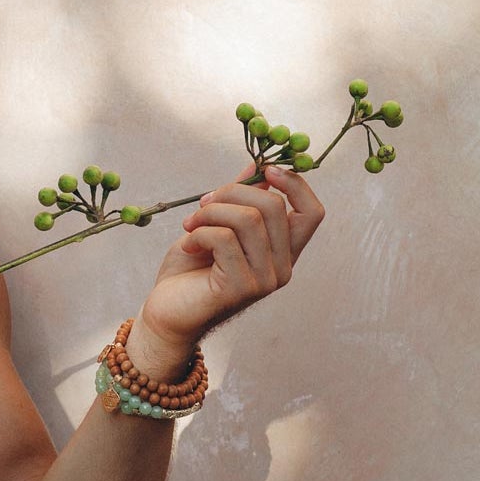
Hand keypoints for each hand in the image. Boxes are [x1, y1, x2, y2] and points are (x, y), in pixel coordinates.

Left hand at [131, 163, 324, 373]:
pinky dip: (199, 233)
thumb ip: (239, 201)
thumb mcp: (216, 226)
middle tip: (203, 202)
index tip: (264, 170)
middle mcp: (281, 267)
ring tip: (190, 224)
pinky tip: (186, 245)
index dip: (294, 184)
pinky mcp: (240, 288)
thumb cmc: (190, 271)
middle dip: (232, 192)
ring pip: (248, 219)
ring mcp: (264, 280)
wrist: (166, 313)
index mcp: (282, 251)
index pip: (312, 213)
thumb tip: (257, 167)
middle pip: (274, 207)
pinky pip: (224, 240)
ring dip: (210, 212)